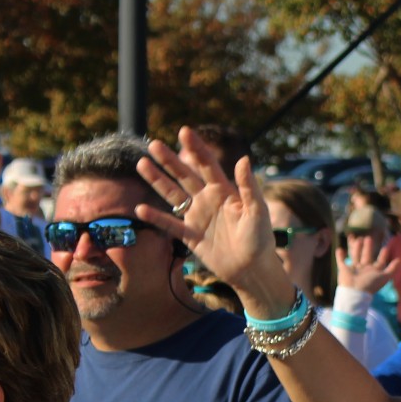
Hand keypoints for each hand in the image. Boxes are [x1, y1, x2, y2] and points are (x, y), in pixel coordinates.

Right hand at [134, 129, 293, 313]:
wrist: (253, 270)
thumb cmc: (260, 239)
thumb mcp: (257, 211)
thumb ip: (249, 187)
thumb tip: (243, 159)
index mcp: (224, 191)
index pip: (207, 165)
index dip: (196, 148)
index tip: (184, 131)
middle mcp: (208, 200)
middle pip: (185, 176)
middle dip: (170, 160)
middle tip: (154, 144)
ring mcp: (197, 217)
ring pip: (173, 195)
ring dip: (158, 181)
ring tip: (142, 164)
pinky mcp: (190, 236)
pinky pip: (169, 224)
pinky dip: (155, 217)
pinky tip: (140, 208)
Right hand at [337, 233, 396, 294]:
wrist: (354, 292)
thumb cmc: (370, 284)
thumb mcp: (384, 276)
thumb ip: (392, 268)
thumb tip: (400, 259)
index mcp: (373, 272)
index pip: (379, 262)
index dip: (383, 256)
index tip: (385, 248)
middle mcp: (364, 270)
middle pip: (366, 256)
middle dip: (368, 248)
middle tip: (369, 238)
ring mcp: (353, 269)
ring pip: (355, 256)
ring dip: (356, 248)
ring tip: (358, 239)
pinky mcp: (344, 269)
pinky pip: (341, 261)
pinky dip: (339, 256)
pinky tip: (339, 249)